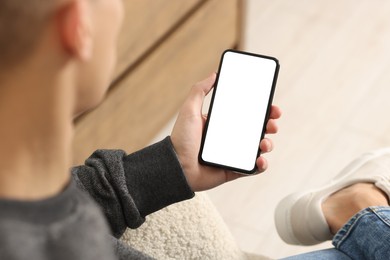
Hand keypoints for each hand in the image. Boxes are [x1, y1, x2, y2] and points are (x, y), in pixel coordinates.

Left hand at [171, 73, 281, 191]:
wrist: (176, 168)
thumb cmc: (180, 140)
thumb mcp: (189, 110)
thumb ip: (199, 90)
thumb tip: (214, 74)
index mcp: (222, 124)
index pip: (247, 114)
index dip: (262, 110)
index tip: (271, 106)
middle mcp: (230, 138)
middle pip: (257, 130)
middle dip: (270, 125)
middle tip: (272, 123)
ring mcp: (233, 154)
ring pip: (258, 148)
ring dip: (268, 144)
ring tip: (263, 143)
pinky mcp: (234, 170)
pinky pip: (253, 168)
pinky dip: (261, 165)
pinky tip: (260, 160)